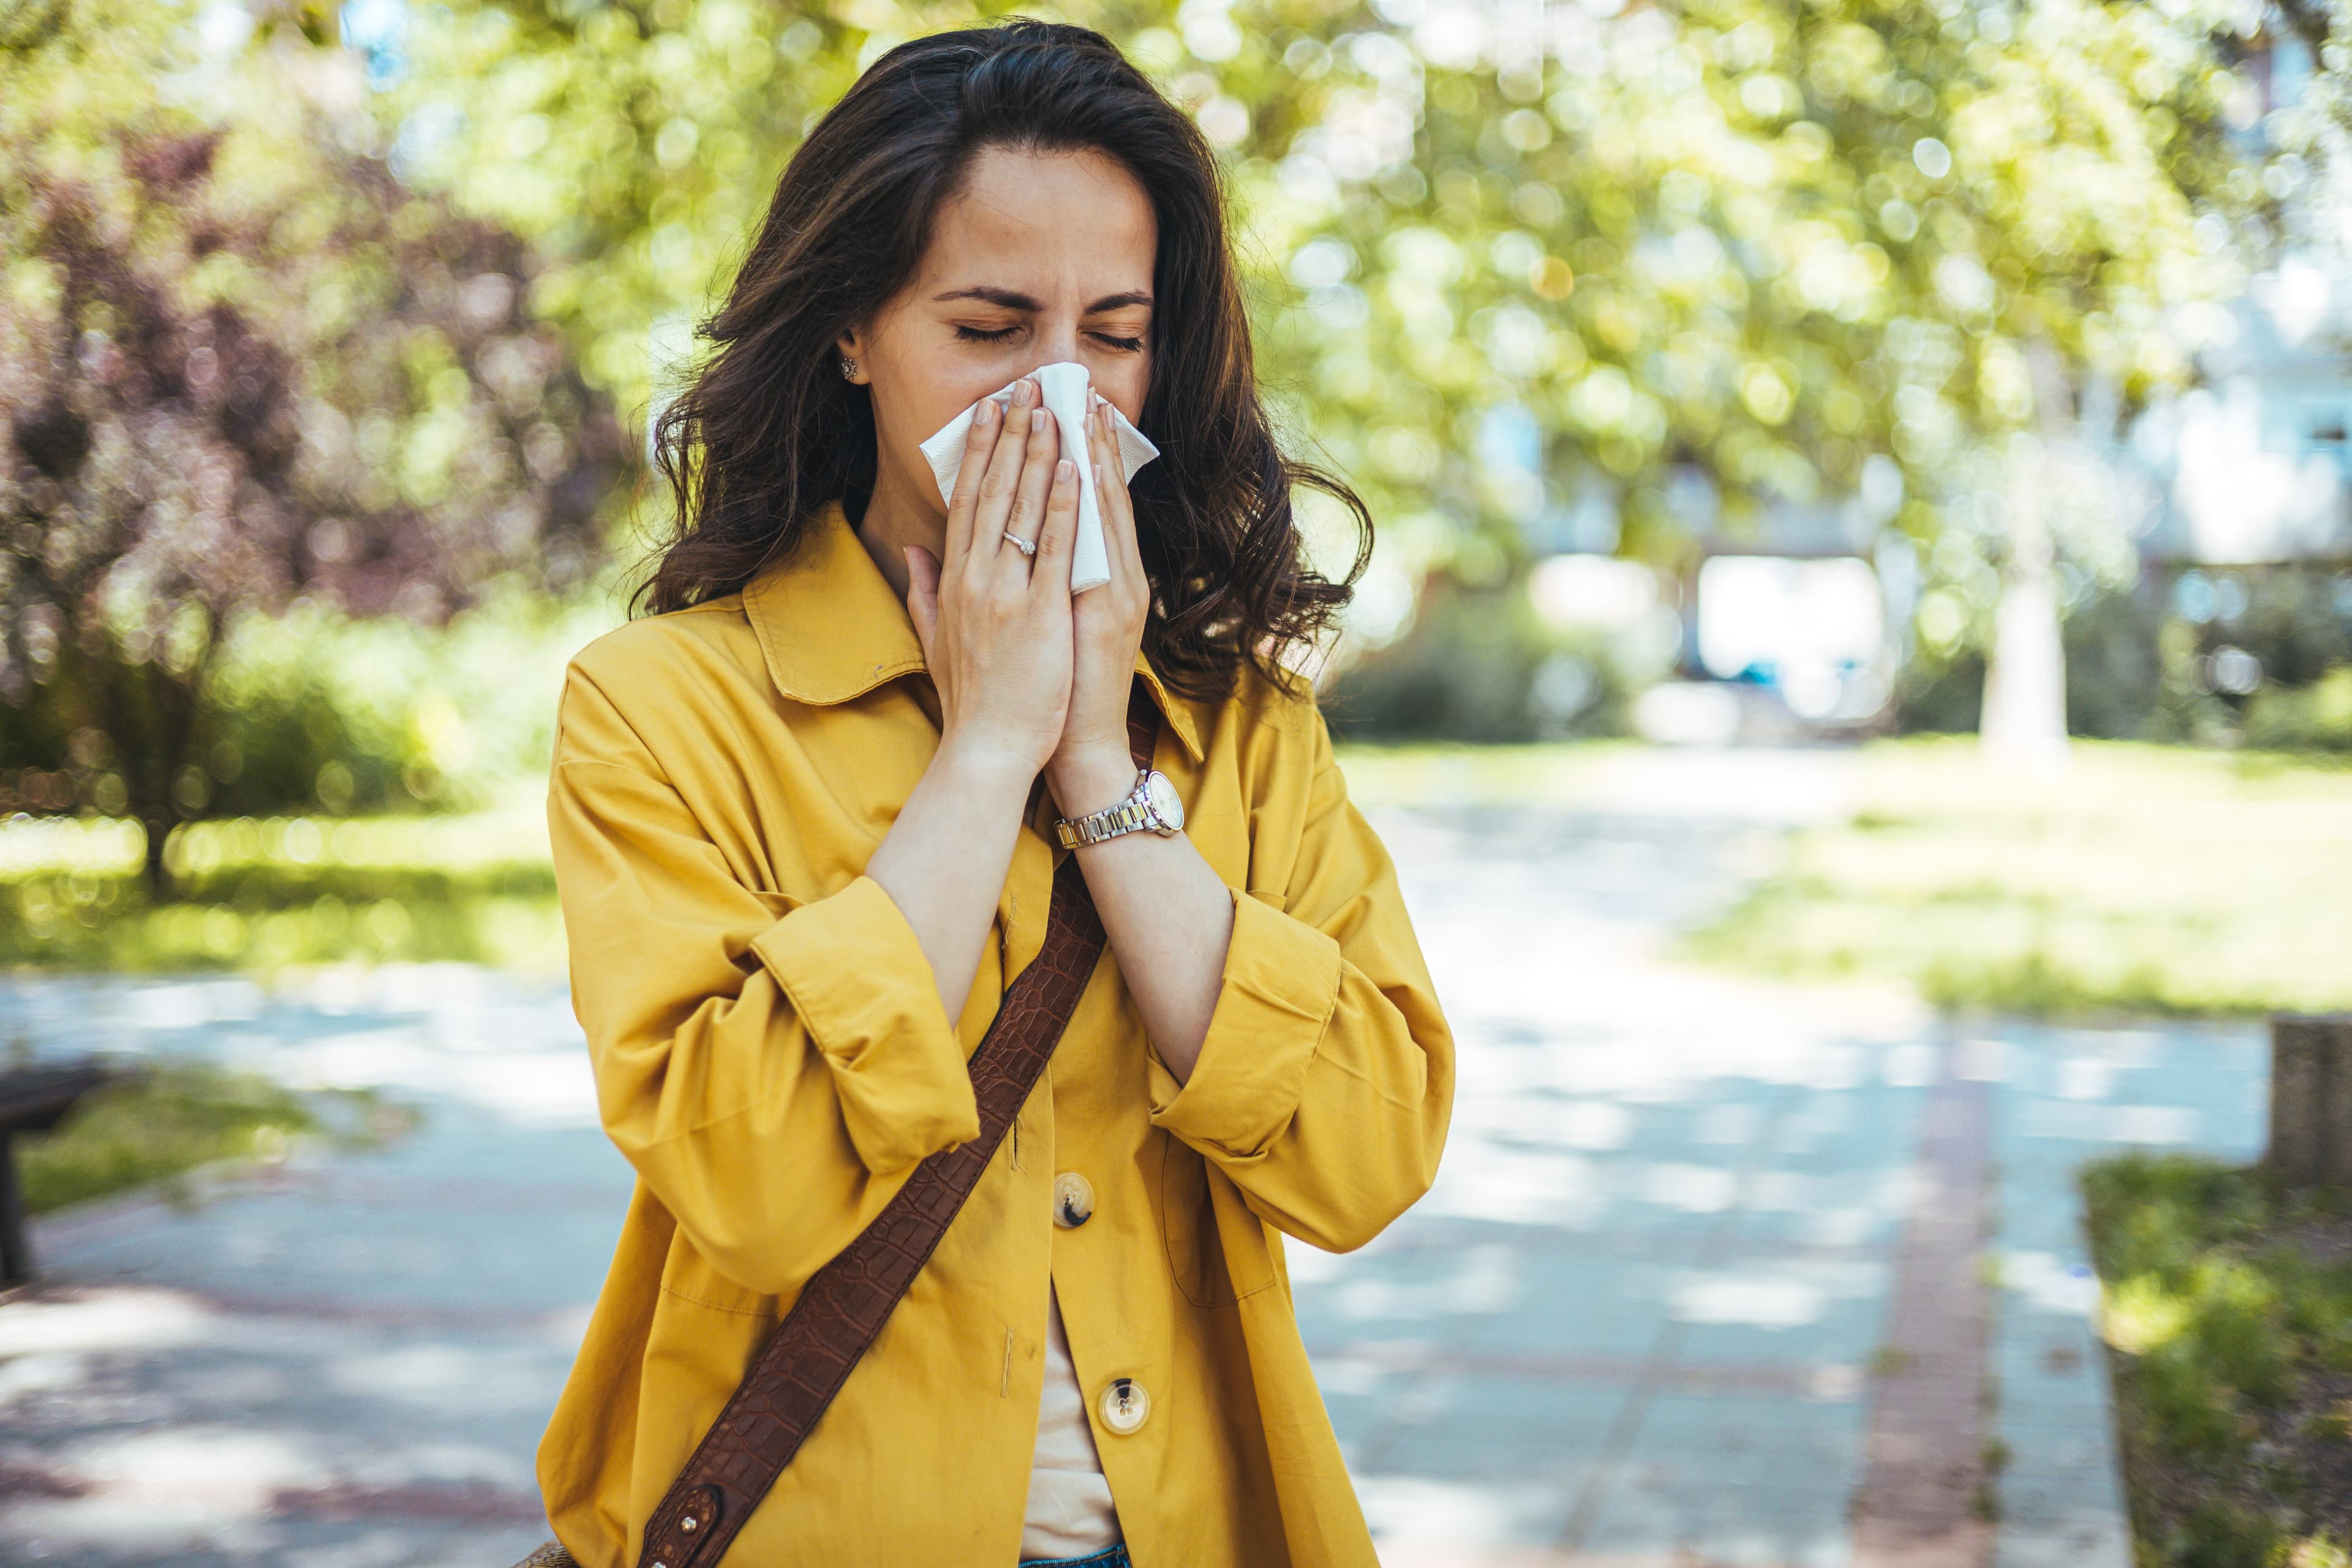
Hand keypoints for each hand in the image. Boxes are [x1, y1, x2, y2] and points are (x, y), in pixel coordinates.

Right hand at [906, 378, 1080, 784]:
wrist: (987, 750)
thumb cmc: (972, 701)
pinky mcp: (1040, 614)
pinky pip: (1053, 550)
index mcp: (954, 582)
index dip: (979, 452)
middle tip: (1025, 387)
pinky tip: (1074, 470)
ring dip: (1039, 455)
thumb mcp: (935, 639)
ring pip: (1023, 509)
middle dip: (1010, 435)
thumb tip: (913, 550)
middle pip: (993, 492)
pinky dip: (1063, 507)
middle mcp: (975, 579)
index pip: (966, 501)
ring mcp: (1006, 594)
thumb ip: (922, 590)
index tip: (991, 411)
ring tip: (1052, 409)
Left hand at [1045, 390, 1152, 819]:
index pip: (1080, 503)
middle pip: (1098, 494)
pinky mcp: (1110, 612)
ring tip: (1077, 407)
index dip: (1070, 454)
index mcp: (1093, 578)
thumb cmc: (1051, 693)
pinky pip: (1097, 549)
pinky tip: (1078, 469)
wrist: (1077, 746)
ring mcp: (1115, 592)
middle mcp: (1113, 576)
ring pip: (1103, 510)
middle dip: (1083, 439)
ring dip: (1090, 456)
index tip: (1056, 407)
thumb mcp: (1034, 629)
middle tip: (1070, 385)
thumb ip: (1011, 586)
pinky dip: (1087, 507)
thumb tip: (964, 553)